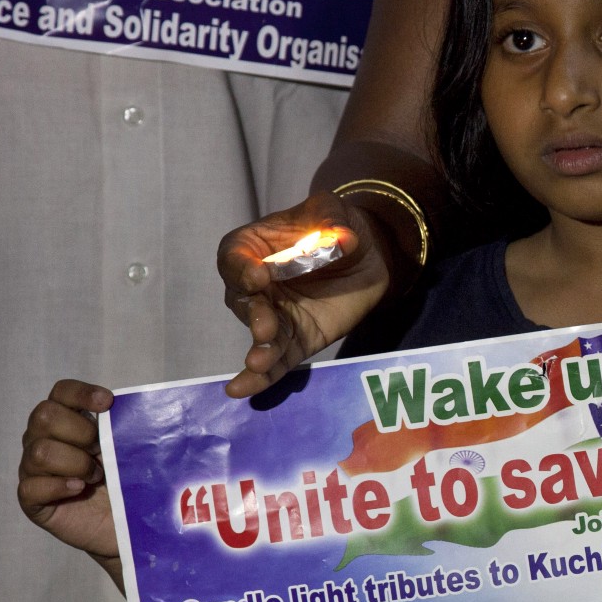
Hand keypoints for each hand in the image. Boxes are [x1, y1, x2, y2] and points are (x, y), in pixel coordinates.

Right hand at [18, 380, 121, 580]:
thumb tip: (135, 407)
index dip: (81, 393)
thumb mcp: (127, 449)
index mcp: (66, 420)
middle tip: (101, 451)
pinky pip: (31, 486)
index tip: (108, 404)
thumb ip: (123, 427)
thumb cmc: (126, 481)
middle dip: (80, 432)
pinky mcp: (31, 500)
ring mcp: (33, 469)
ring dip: (75, 462)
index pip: (60, 392)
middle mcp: (42, 439)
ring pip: (40, 451)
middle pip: (44, 416)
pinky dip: (59, 486)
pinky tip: (78, 489)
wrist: (126, 524)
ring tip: (96, 477)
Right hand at [217, 191, 399, 397]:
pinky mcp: (296, 341)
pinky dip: (261, 377)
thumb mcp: (334, 212)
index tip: (258, 277)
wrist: (366, 256)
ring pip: (260, 336)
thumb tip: (343, 240)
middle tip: (265, 325)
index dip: (242, 268)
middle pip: (243, 301)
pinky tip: (242, 390)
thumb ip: (332, 221)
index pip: (236, 257)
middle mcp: (255, 286)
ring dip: (259, 350)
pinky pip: (277, 362)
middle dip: (254, 315)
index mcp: (253, 247)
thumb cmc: (337, 226)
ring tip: (259, 362)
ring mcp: (274, 316)